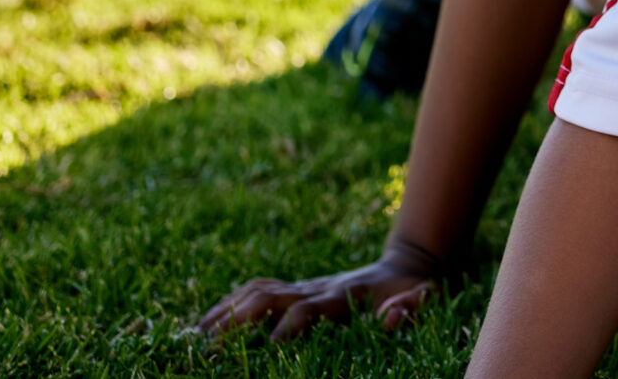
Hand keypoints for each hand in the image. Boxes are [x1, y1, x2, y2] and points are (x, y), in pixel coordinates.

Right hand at [194, 242, 441, 341]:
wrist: (403, 266)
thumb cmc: (411, 290)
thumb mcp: (422, 298)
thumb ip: (412, 307)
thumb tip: (394, 317)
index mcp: (344, 297)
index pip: (310, 309)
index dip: (291, 326)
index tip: (272, 350)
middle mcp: (317, 288)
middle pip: (271, 296)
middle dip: (240, 319)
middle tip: (209, 346)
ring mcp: (304, 286)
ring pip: (258, 291)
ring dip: (227, 310)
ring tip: (195, 336)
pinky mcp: (296, 288)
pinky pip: (257, 289)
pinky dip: (230, 302)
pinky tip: (208, 322)